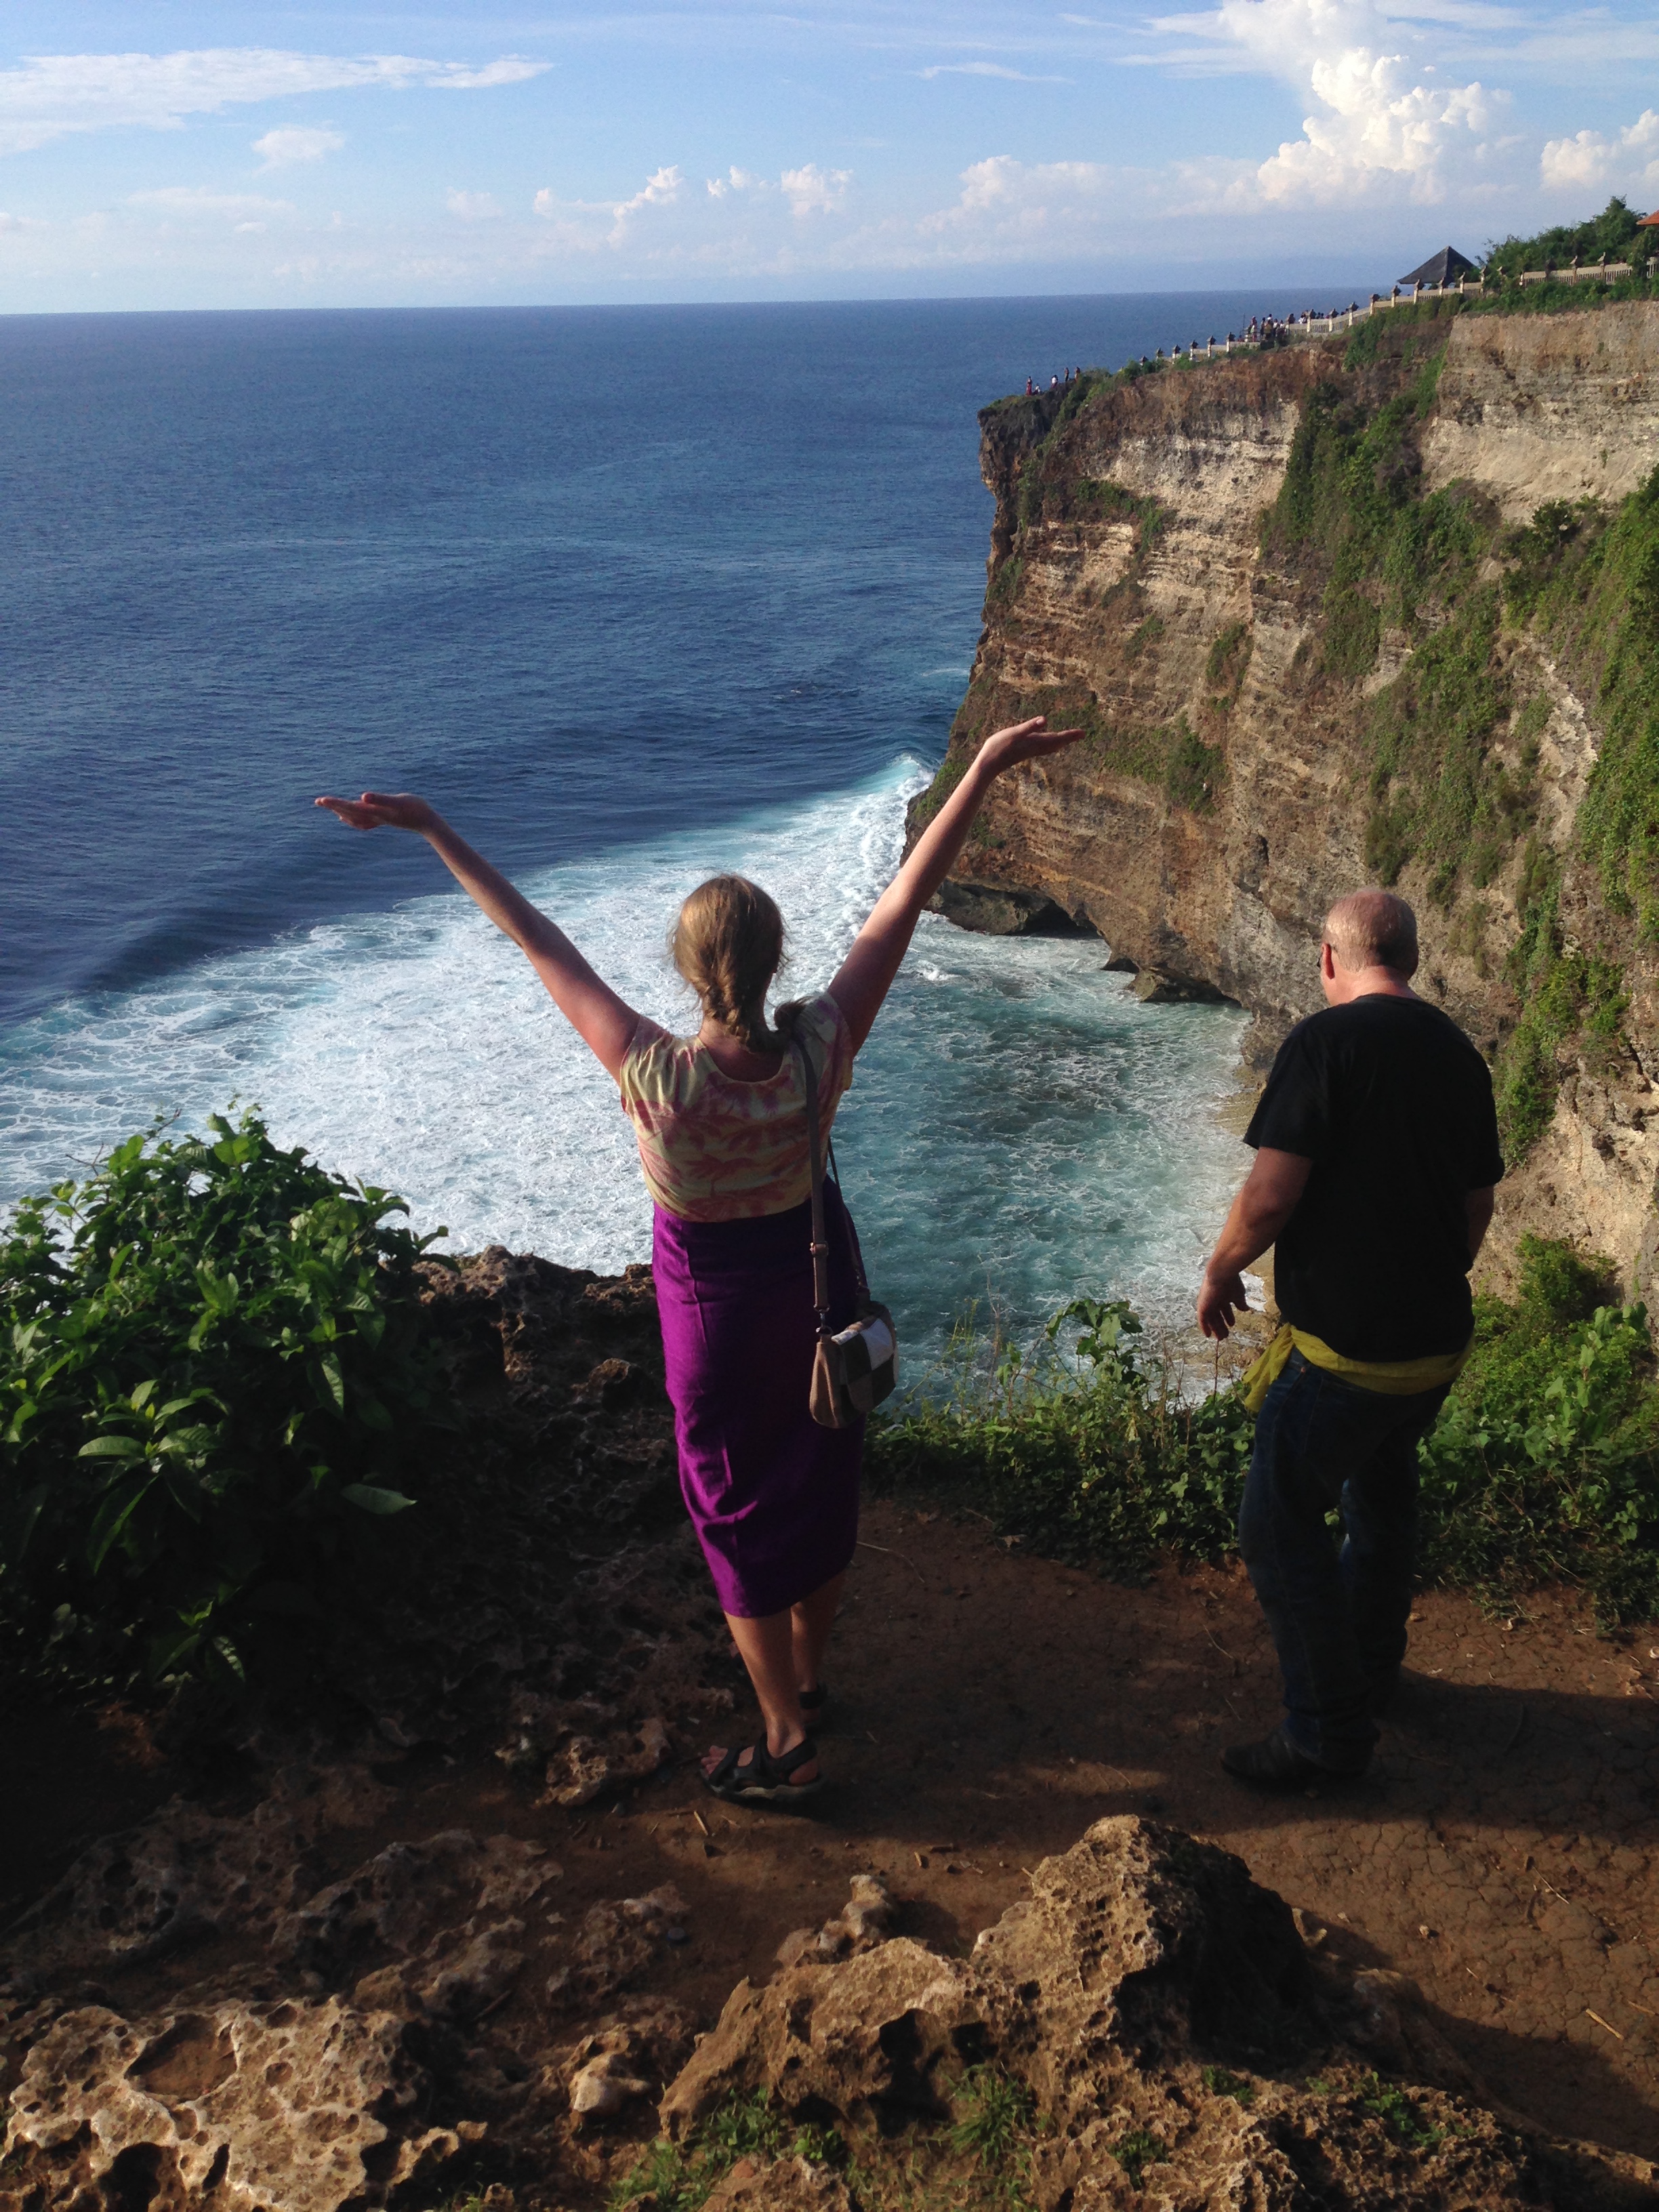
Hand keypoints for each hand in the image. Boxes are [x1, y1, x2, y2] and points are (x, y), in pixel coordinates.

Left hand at [315, 790, 438, 833]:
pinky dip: (353, 819)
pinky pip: (363, 820)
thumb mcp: (397, 802)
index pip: (349, 807)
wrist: (427, 822)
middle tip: (318, 801)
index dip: (335, 803)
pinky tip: (348, 817)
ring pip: (354, 817)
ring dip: (341, 812)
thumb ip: (380, 800)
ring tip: (329, 807)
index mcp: (373, 812)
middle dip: (333, 806)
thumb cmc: (415, 809)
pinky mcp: (384, 818)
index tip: (320, 800)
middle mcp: (373, 817)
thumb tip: (363, 797)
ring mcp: (378, 819)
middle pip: (348, 812)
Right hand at [976, 715, 1085, 775]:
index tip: (1083, 733)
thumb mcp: (1014, 733)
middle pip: (1057, 742)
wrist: (988, 765)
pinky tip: (1047, 742)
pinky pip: (1042, 747)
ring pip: (1050, 746)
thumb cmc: (999, 748)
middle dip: (1069, 738)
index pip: (1057, 738)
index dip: (1070, 735)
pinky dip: (1049, 743)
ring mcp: (1029, 750)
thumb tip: (1045, 720)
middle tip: (1081, 734)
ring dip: (1060, 741)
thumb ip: (1030, 726)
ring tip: (1068, 738)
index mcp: (1035, 742)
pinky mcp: (1023, 751)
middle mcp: (1035, 748)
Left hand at [1197, 1266, 1248, 1341]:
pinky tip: (1208, 1335)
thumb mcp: (1238, 1294)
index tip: (1232, 1325)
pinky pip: (1202, 1319)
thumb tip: (1245, 1309)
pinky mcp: (1202, 1306)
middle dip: (1222, 1325)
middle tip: (1226, 1335)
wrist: (1221, 1274)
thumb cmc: (1231, 1282)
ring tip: (1221, 1338)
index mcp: (1223, 1295)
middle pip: (1217, 1315)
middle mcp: (1214, 1299)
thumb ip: (1240, 1303)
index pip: (1225, 1308)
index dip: (1228, 1317)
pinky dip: (1205, 1327)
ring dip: (1215, 1328)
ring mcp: (1207, 1303)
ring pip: (1211, 1319)